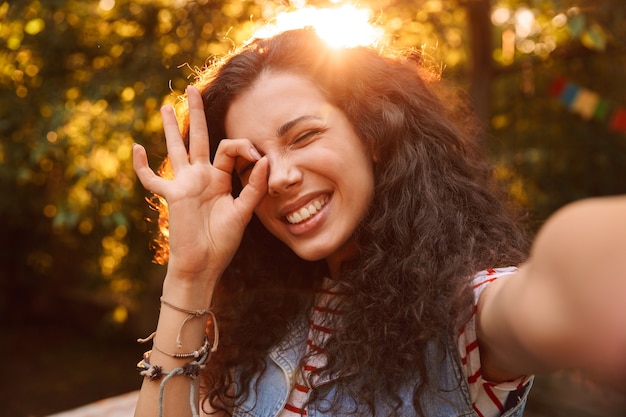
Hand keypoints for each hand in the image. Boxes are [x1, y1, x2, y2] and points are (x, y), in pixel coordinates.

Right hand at [133, 86, 267, 284]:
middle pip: (198, 137)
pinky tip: (136, 147)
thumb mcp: (243, 212)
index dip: (244, 147)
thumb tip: (263, 159)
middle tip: (192, 88)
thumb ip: (254, 187)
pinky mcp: (172, 195)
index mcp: (220, 178)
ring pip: (176, 149)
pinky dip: (142, 167)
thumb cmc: (223, 242)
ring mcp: (184, 184)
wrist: (204, 264)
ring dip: (171, 128)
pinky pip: (152, 180)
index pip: (229, 149)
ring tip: (165, 105)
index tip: (258, 155)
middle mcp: (201, 176)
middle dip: (196, 113)